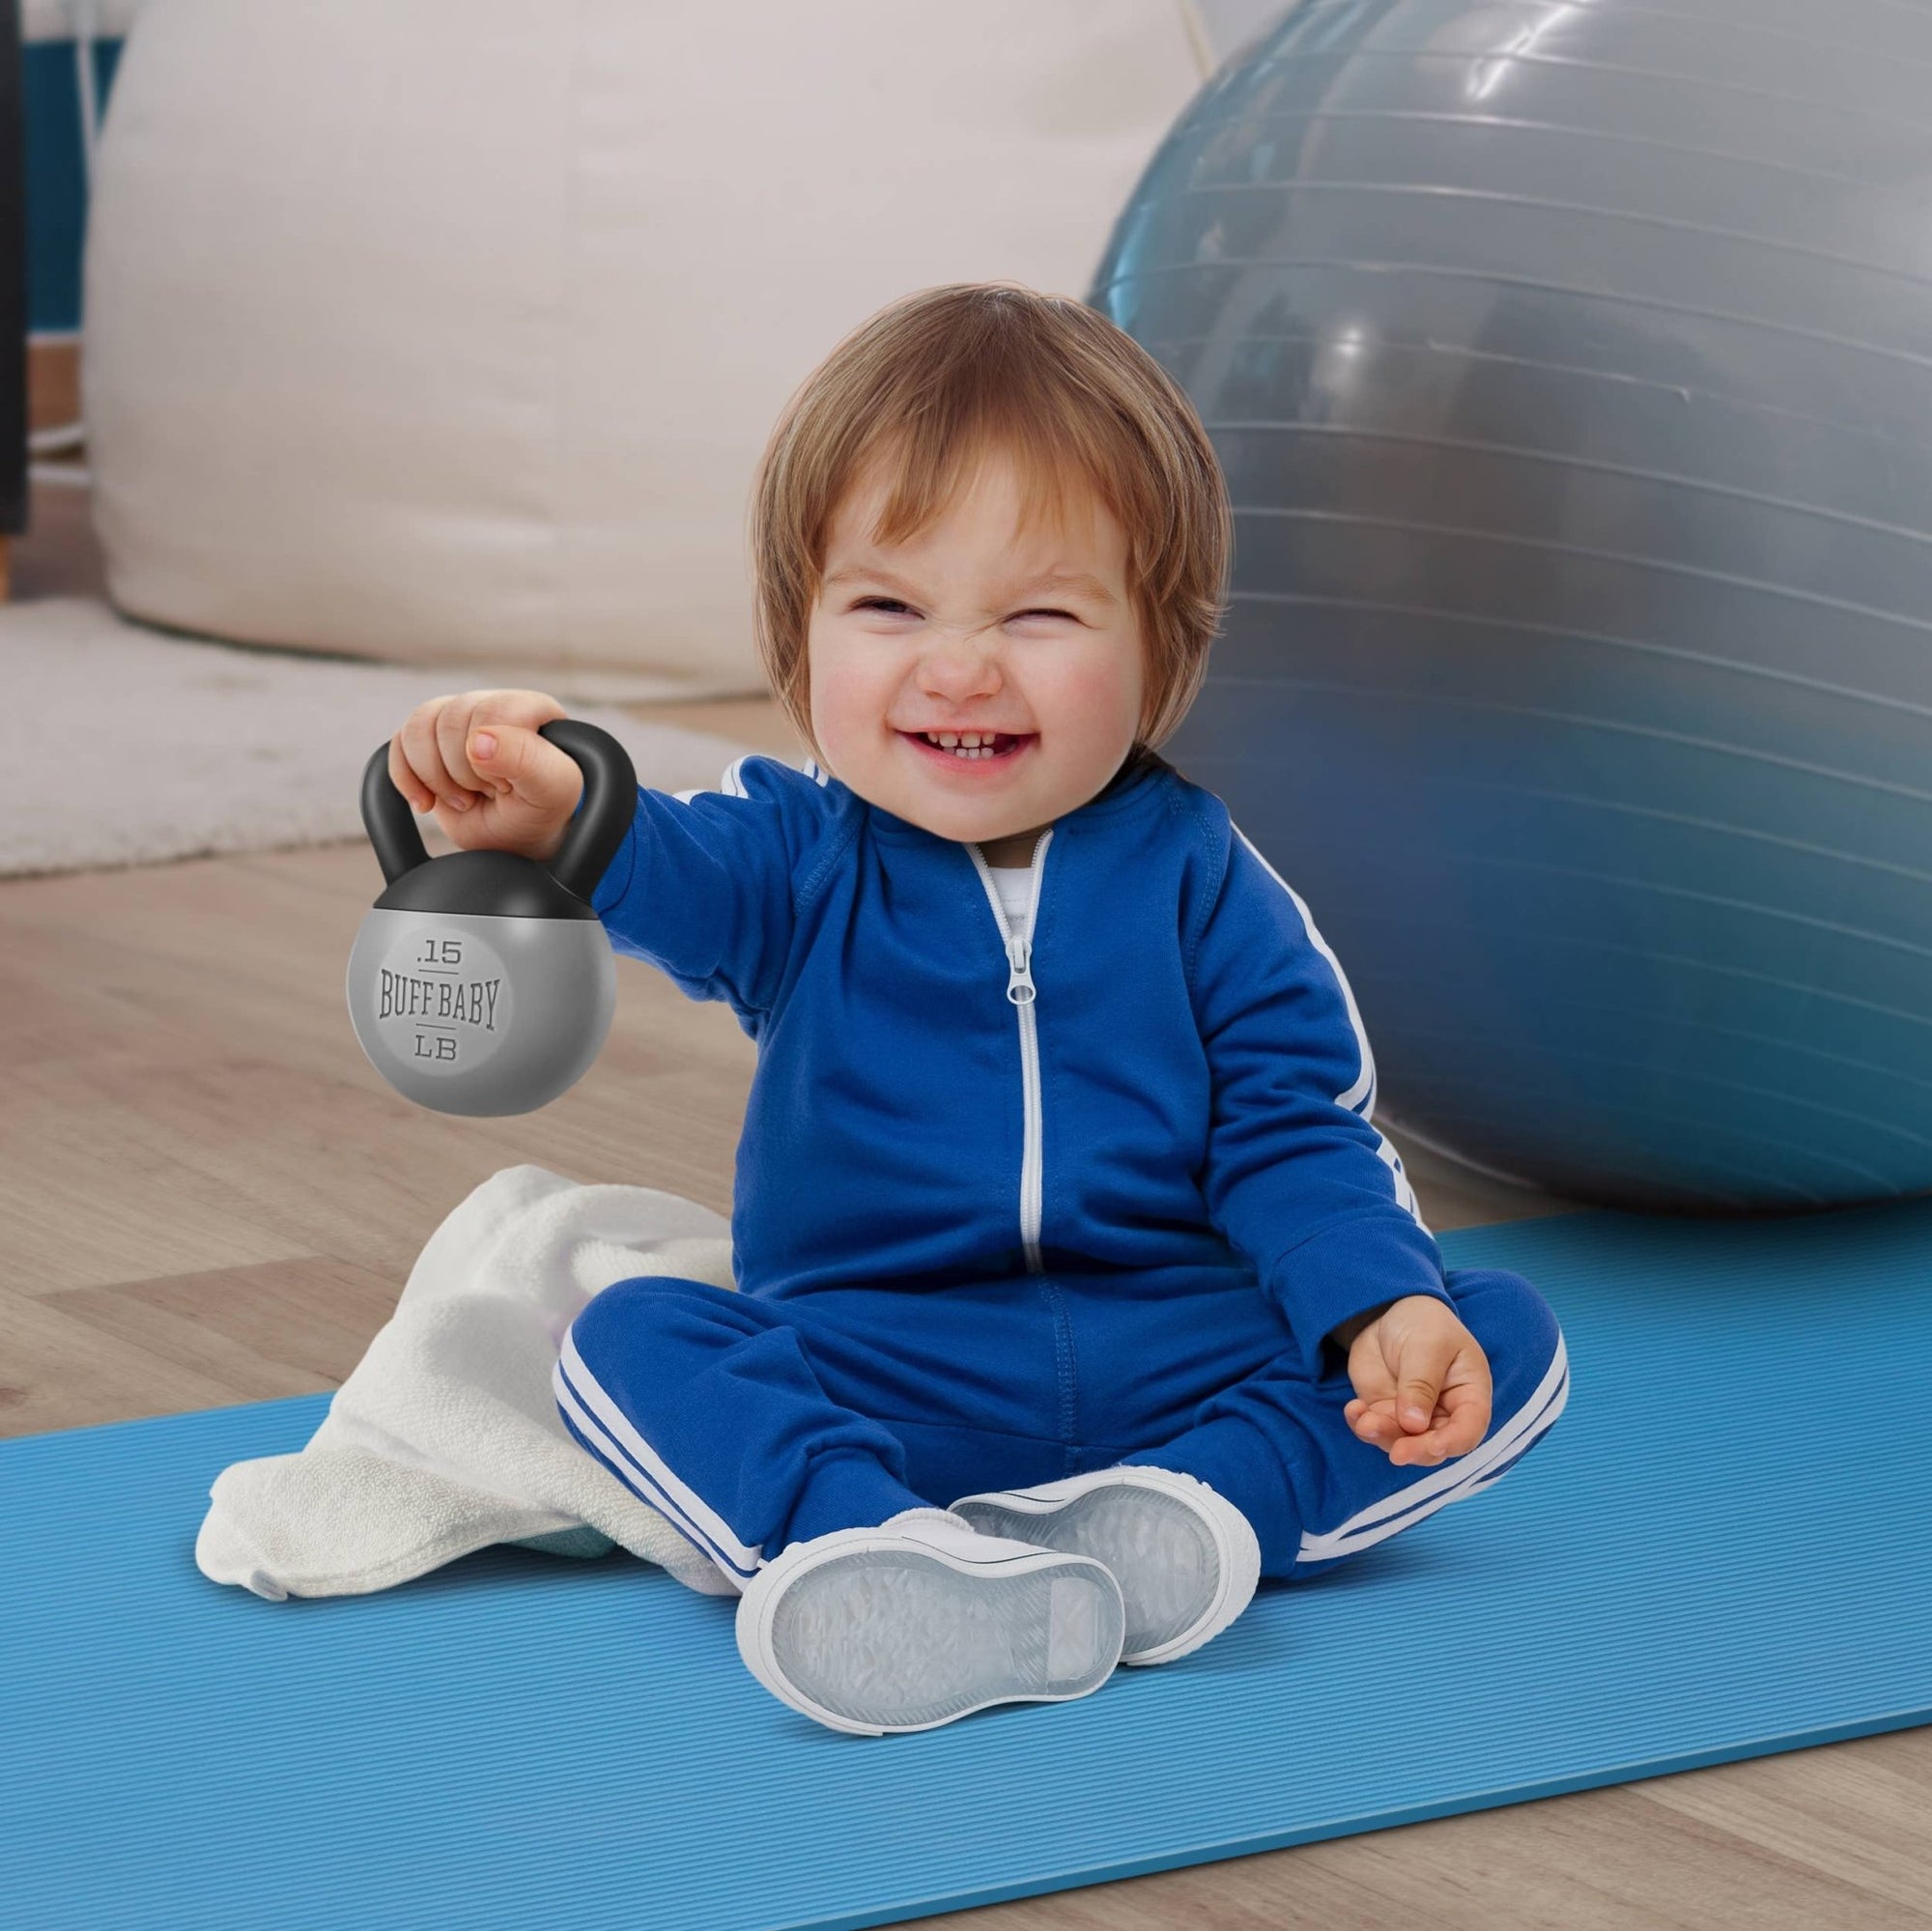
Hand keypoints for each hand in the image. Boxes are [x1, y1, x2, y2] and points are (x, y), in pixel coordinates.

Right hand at [387, 689, 584, 863]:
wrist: (518, 838)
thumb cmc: (543, 809)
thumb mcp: (552, 790)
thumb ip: (527, 760)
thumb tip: (478, 741)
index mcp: (529, 707)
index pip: (493, 712)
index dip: (494, 759)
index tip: (509, 786)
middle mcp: (489, 705)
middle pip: (450, 720)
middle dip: (464, 772)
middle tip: (489, 794)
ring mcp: (454, 721)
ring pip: (417, 728)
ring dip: (435, 776)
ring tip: (464, 799)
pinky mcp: (426, 742)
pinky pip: (397, 745)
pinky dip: (406, 779)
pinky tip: (427, 802)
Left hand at [1341, 1295, 1491, 1466]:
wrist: (1389, 1312)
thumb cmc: (1422, 1323)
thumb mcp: (1427, 1345)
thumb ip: (1421, 1384)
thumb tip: (1413, 1424)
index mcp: (1468, 1394)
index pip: (1468, 1429)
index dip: (1453, 1443)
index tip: (1432, 1446)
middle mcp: (1444, 1413)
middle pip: (1435, 1446)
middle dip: (1415, 1450)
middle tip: (1397, 1452)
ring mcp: (1413, 1416)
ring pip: (1402, 1443)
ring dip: (1383, 1438)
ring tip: (1365, 1421)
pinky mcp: (1385, 1413)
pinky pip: (1374, 1430)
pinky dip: (1362, 1426)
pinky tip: (1353, 1410)